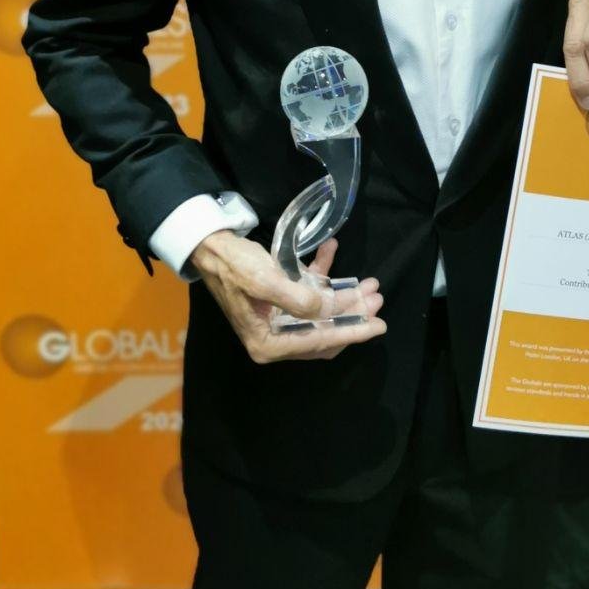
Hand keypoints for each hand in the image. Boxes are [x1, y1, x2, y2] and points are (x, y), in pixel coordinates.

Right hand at [190, 231, 385, 362]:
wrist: (210, 245)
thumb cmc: (234, 266)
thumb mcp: (265, 280)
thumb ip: (298, 300)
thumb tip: (328, 311)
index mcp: (268, 343)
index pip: (320, 341)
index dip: (352, 332)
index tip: (378, 325)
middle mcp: (275, 336)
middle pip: (325, 331)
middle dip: (353, 314)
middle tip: (376, 297)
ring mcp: (278, 318)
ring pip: (322, 314)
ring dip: (345, 296)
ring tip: (368, 282)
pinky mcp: (280, 299)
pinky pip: (308, 291)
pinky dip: (322, 274)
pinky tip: (332, 250)